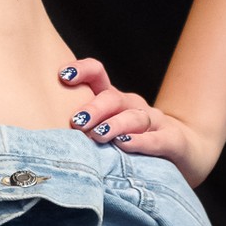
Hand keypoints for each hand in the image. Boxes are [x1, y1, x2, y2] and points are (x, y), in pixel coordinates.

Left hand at [57, 58, 218, 188]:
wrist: (186, 155)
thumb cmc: (133, 145)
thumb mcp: (105, 134)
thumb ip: (81, 130)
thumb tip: (39, 137)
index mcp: (114, 100)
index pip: (98, 75)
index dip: (82, 71)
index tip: (62, 76)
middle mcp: (133, 106)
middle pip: (113, 98)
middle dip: (94, 108)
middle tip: (77, 122)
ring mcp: (155, 122)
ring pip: (135, 116)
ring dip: (115, 124)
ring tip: (99, 135)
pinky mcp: (173, 140)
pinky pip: (157, 138)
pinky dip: (141, 141)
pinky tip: (126, 144)